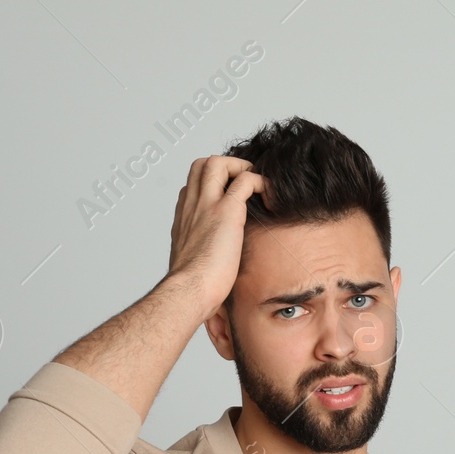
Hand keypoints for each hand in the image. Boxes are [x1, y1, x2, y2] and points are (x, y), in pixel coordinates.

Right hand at [165, 155, 271, 320]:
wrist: (190, 290)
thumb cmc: (193, 287)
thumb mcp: (193, 264)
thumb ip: (201, 255)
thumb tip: (214, 267)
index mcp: (184, 218)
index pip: (193, 186)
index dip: (212, 185)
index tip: (229, 196)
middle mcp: (192, 206)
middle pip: (201, 165)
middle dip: (225, 166)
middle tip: (244, 182)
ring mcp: (207, 205)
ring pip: (218, 163)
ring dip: (240, 167)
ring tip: (257, 185)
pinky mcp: (226, 211)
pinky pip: (246, 180)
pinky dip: (261, 182)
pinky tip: (270, 198)